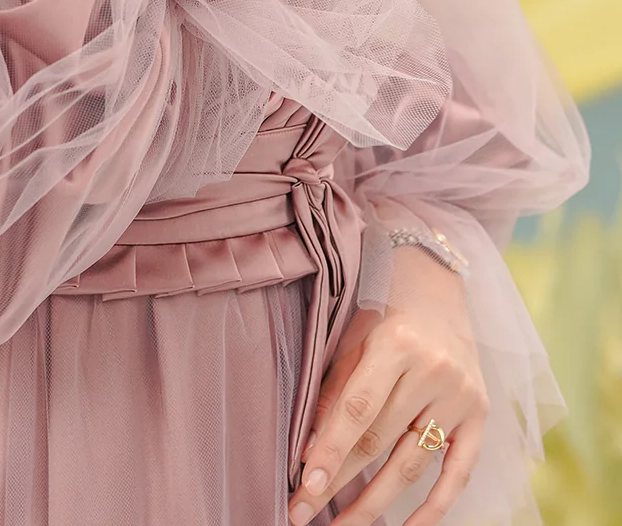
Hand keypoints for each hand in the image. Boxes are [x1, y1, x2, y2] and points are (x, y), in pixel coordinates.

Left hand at [289, 249, 488, 525]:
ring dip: (375, 503)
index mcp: (397, 344)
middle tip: (303, 513)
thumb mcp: (352, 336)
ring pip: (412, 464)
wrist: (437, 281)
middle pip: (380, 443)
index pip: (358, 412)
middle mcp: (434, 371)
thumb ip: (335, 391)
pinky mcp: (481, 415)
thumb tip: (311, 452)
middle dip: (340, 483)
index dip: (330, 454)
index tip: (304, 489)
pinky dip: (433, 507)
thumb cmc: (383, 307)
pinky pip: (457, 473)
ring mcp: (462, 396)